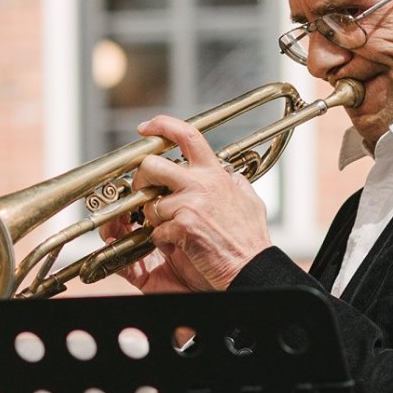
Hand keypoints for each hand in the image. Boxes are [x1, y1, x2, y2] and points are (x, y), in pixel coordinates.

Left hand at [109, 115, 273, 291]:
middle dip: (141, 179)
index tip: (146, 128)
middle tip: (143, 191)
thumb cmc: (250, 240)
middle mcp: (201, 183)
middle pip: (152, 165)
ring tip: (175, 232)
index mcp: (215, 173)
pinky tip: (180, 247)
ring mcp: (191, 204)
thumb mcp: (249, 201)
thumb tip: (231, 175)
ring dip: (156, 221)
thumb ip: (235, 184)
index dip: (162, 125)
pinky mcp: (184, 226)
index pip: (188, 135)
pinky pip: (157, 231)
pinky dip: (163, 243)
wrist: (252, 267)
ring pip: (151, 204)